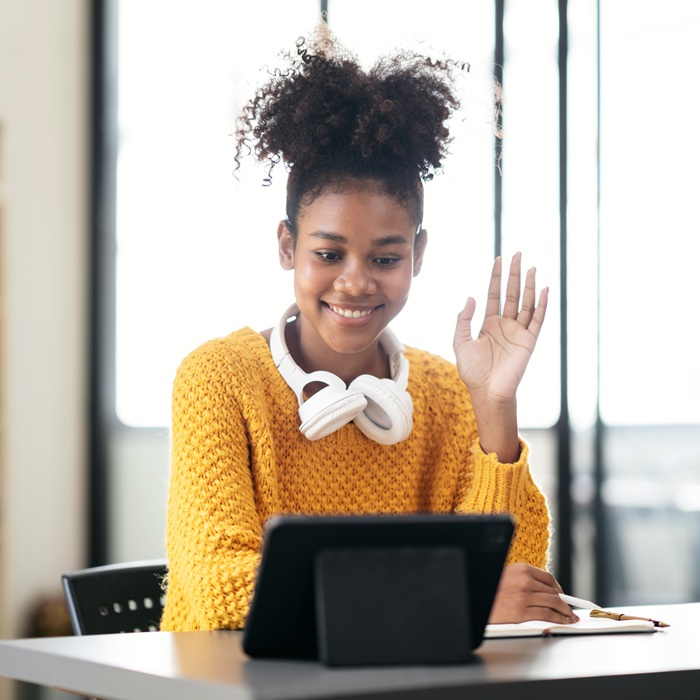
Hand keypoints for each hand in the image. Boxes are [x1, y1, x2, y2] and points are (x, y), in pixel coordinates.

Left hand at [453, 253, 547, 405]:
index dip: (496, 277)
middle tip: (518, 254)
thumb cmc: (472, 371)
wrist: (487, 391)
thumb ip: (463, 320)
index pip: (494, 294)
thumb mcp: (460, 342)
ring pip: (525, 303)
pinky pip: (538, 320)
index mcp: (488, 324)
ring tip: (532, 266)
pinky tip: (544, 290)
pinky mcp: (529, 341)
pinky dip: (542, 305)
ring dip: (529, 285)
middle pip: (511, 294)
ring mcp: (518, 332)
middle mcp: (505, 325)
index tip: (499, 259)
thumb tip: (471, 298)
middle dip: (514, 274)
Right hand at [488, 562, 577, 623]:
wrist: (478, 599)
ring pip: (553, 603)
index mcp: (521, 569)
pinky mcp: (522, 613)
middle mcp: (524, 581)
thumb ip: (524, 580)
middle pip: (553, 592)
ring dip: (565, 611)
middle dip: (563, 602)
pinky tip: (562, 621)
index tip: (562, 594)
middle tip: (568, 608)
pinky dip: (558, 619)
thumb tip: (542, 591)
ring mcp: (524, 597)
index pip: (548, 578)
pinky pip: (546, 615)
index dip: (558, 587)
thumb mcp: (507, 576)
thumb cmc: (491, 589)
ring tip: (570, 616)